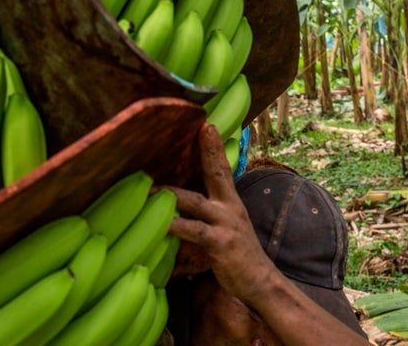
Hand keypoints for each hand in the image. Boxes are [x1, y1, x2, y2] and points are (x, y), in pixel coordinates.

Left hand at [164, 124, 280, 303]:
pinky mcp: (219, 243)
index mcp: (230, 202)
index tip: (208, 125)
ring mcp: (225, 224)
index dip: (214, 147)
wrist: (259, 281)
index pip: (222, 168)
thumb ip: (208, 213)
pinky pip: (191, 230)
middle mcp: (230, 207)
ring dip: (169, 194)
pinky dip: (174, 225)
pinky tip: (158, 224)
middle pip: (216, 173)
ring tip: (148, 188)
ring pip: (193, 201)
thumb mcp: (226, 227)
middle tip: (198, 129)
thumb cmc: (237, 255)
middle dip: (207, 151)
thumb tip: (182, 204)